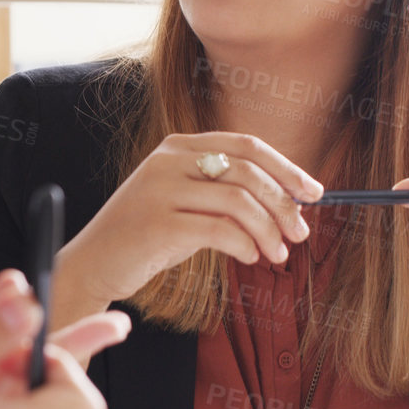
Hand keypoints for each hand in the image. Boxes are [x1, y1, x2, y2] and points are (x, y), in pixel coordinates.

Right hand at [58, 132, 324, 311]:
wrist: (94, 263)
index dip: (286, 167)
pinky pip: (219, 230)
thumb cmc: (146, 237)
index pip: (245, 145)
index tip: (314, 192)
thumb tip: (288, 201)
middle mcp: (168, 161)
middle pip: (247, 171)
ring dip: (268, 230)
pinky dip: (245, 244)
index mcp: (177, 147)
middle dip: (284, 203)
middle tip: (300, 232)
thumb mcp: (184, 203)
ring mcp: (160, 190)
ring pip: (238, 200)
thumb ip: (223, 193)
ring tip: (278, 253)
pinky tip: (250, 256)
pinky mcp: (157, 224)